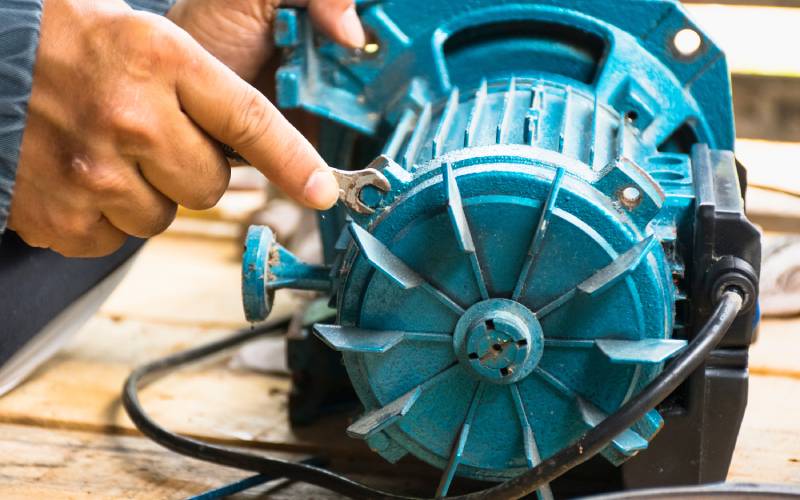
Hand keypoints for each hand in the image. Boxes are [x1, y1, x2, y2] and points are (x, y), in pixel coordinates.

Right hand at [8, 0, 338, 256]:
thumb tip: (254, 146)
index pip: (249, 120)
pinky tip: (74, 176)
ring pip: (163, 217)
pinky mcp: (61, 217)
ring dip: (143, 193)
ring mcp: (93, 173)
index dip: (293, 161)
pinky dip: (102, 216)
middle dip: (189, 168)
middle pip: (209, 185)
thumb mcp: (141, 37)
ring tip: (101, 150)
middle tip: (147, 136)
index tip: (324, 190)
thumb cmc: (58, 40)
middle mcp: (131, 118)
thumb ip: (200, 87)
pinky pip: (115, 238)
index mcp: (160, 60)